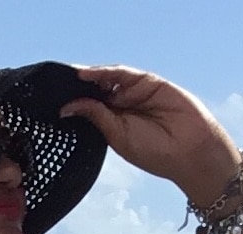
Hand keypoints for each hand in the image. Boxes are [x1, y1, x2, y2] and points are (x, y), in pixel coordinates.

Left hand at [60, 65, 240, 203]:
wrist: (189, 152)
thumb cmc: (155, 153)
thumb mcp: (117, 136)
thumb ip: (95, 117)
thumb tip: (67, 107)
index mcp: (113, 122)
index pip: (88, 106)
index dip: (72, 101)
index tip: (52, 99)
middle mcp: (123, 106)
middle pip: (95, 90)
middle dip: (77, 87)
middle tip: (55, 85)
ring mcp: (136, 93)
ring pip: (107, 79)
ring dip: (88, 77)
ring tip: (69, 78)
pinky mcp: (149, 82)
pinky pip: (123, 73)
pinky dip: (104, 71)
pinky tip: (87, 74)